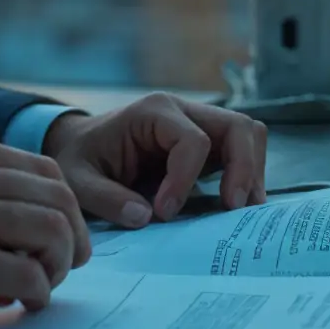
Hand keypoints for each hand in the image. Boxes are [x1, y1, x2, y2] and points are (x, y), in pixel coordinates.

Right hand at [0, 129, 88, 328]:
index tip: (52, 247)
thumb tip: (41, 224)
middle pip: (60, 199)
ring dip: (56, 269)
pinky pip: (27, 278)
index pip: (47, 170)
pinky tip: (9, 305)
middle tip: (54, 273)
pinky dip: (34, 297)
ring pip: (53, 233)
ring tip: (32, 290)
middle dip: (71, 243)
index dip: (65, 212)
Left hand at [42, 93, 267, 226]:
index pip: (192, 141)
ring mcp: (199, 125)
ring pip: (248, 135)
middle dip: (243, 169)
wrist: (80, 146)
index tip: (164, 213)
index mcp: (153, 111)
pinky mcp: (207, 146)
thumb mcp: (78, 179)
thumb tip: (145, 218)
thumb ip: (106, 198)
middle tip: (233, 209)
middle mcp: (183, 111)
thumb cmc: (80, 158)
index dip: (185, 180)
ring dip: (251, 171)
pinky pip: (240, 153)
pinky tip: (235, 208)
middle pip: (237, 127)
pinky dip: (246, 176)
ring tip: (240, 211)